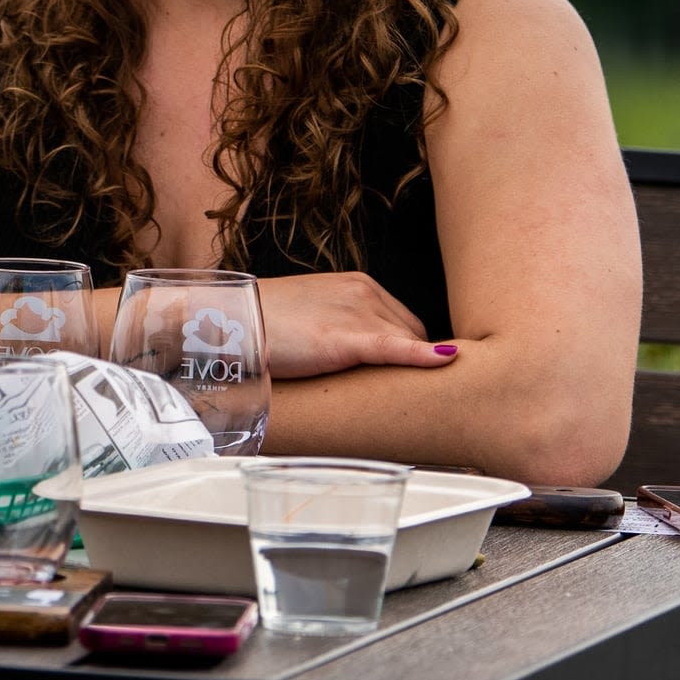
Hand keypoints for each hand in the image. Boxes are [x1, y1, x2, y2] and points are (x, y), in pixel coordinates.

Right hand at [257, 270, 455, 377]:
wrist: (234, 322)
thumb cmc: (267, 324)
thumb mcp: (314, 316)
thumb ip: (344, 327)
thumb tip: (360, 354)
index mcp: (358, 284)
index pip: (404, 321)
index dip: (410, 350)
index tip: (410, 373)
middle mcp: (364, 293)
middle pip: (412, 333)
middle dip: (414, 360)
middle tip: (411, 390)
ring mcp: (357, 313)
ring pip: (408, 344)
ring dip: (416, 368)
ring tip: (419, 395)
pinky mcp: (346, 338)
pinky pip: (396, 348)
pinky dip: (423, 355)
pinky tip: (445, 360)